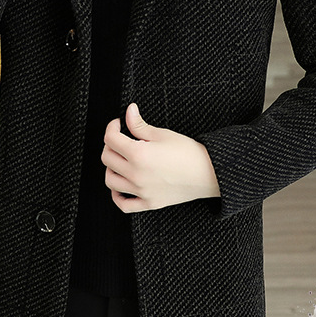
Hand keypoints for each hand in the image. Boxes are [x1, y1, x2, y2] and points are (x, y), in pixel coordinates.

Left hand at [101, 103, 220, 213]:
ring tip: (120, 160)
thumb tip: (128, 111)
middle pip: (107, 158)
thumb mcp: (162, 134)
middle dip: (110, 145)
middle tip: (120, 140)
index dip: (112, 127)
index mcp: (138, 154)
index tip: (118, 124)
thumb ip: (139, 124)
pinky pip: (124, 204)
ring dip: (111, 168)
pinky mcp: (149, 203)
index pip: (110, 139)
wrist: (208, 172)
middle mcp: (136, 174)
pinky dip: (117, 196)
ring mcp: (141, 191)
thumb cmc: (189, 153)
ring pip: (110, 180)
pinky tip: (120, 186)